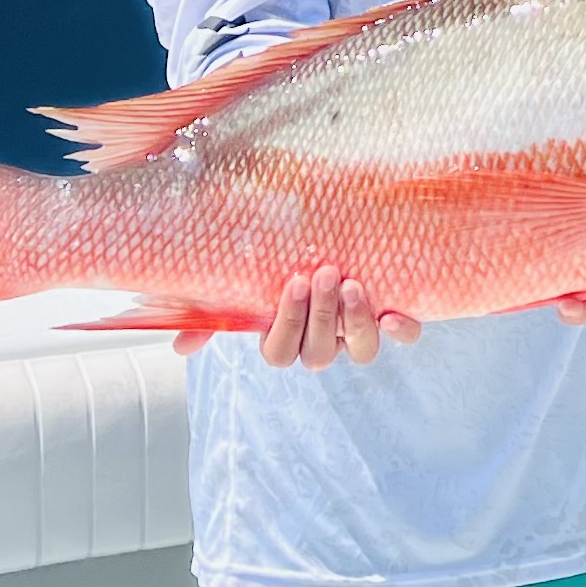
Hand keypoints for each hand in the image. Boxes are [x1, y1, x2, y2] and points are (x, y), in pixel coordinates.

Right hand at [175, 265, 419, 365]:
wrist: (336, 234)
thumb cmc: (280, 262)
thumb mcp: (242, 285)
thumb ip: (212, 312)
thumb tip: (180, 346)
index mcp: (285, 337)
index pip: (279, 352)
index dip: (286, 326)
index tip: (292, 283)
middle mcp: (323, 340)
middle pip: (319, 352)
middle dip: (320, 316)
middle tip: (324, 273)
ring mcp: (357, 332)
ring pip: (359, 351)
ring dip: (356, 323)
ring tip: (352, 285)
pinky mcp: (394, 318)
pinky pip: (405, 335)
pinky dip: (402, 330)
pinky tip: (393, 313)